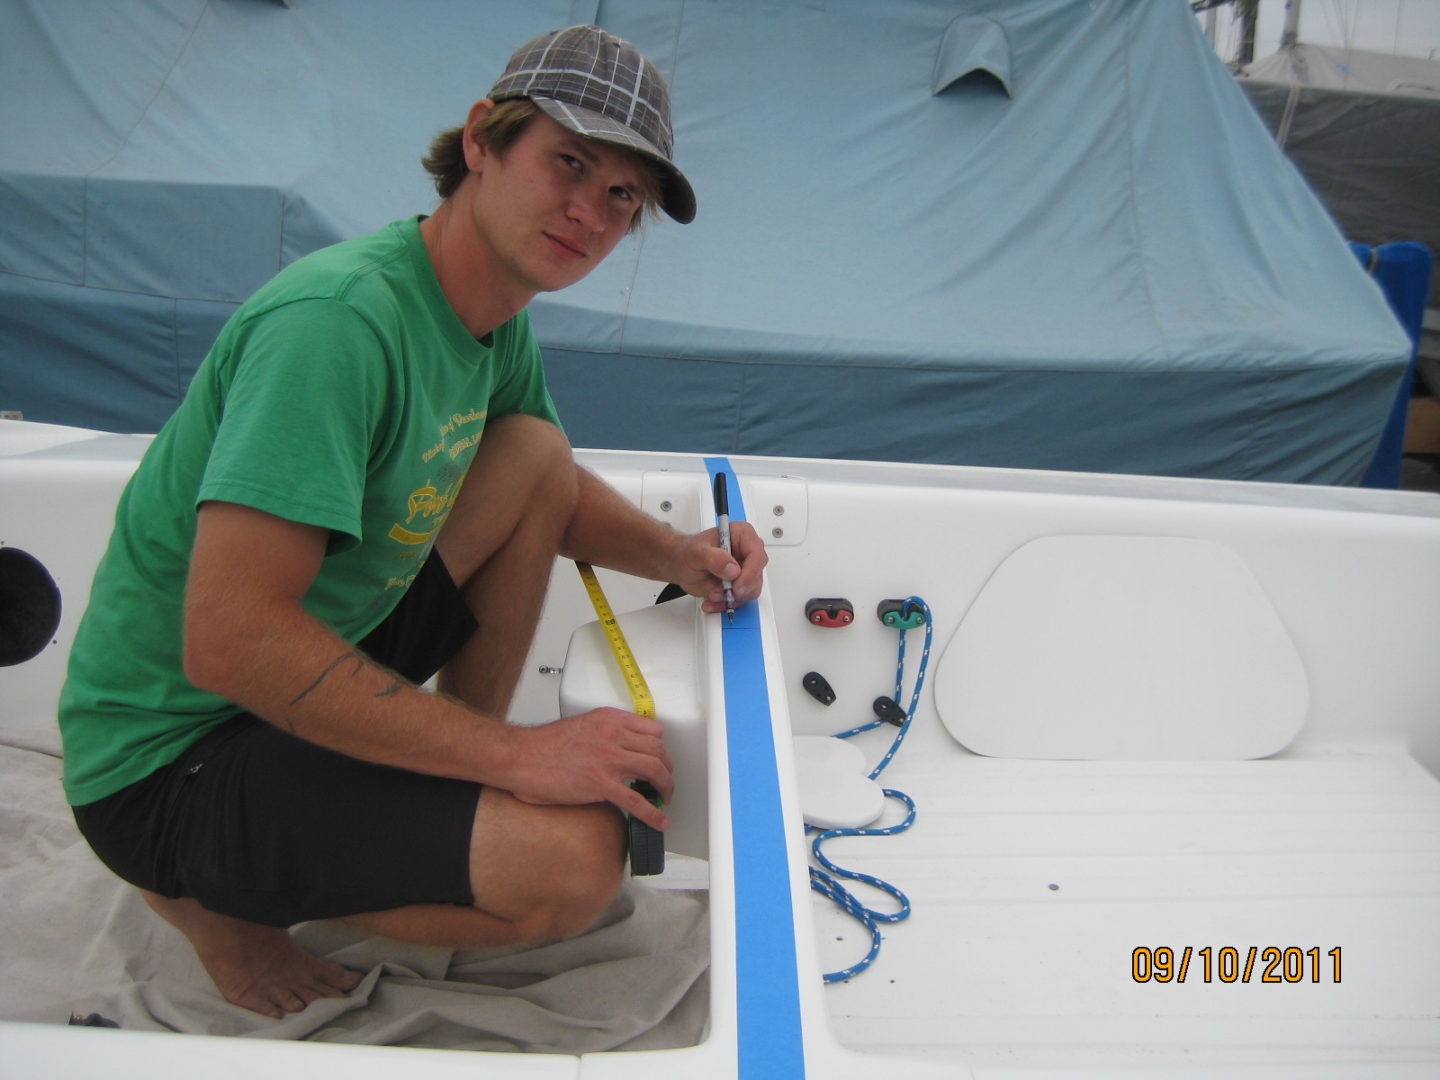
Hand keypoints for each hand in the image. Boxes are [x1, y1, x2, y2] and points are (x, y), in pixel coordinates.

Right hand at [504, 707, 673, 830]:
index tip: (658, 758)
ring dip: (666, 787)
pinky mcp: (602, 784)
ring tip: (664, 798)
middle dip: (666, 768)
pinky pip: (637, 801)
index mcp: (609, 719)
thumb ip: (604, 733)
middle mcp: (614, 735)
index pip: (651, 729)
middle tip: (664, 781)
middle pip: (658, 750)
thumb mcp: (582, 725)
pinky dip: (653, 814)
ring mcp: (610, 760)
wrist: (522, 757)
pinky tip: (660, 821)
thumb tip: (618, 752)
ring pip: (655, 770)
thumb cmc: (544, 745)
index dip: (659, 747)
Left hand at [672, 521, 767, 614]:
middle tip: (720, 592)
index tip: (737, 586)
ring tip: (712, 593)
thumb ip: (714, 558)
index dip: (750, 573)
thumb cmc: (688, 552)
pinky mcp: (740, 584)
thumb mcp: (696, 552)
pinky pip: (740, 600)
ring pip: (750, 590)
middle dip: (738, 589)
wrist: (680, 564)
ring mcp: (745, 570)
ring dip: (730, 597)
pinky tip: (712, 600)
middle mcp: (747, 552)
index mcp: (741, 535)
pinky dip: (725, 603)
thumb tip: (733, 568)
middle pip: (756, 575)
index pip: (757, 554)